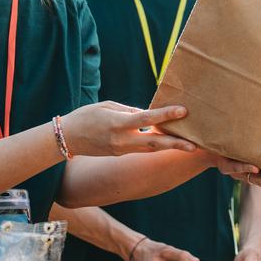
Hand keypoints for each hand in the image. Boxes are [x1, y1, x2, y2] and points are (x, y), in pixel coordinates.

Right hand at [60, 102, 193, 156]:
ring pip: (150, 149)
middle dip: (175, 144)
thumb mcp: (107, 106)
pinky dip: (154, 145)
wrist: (66, 138)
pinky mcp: (119, 154)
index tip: (183, 111)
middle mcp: (121, 140)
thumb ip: (129, 110)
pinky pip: (141, 149)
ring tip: (188, 144)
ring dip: (169, 146)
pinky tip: (167, 141)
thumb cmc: (86, 116)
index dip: (165, 115)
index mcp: (117, 123)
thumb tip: (148, 114)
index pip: (146, 118)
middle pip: (153, 143)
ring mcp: (121, 150)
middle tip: (195, 145)